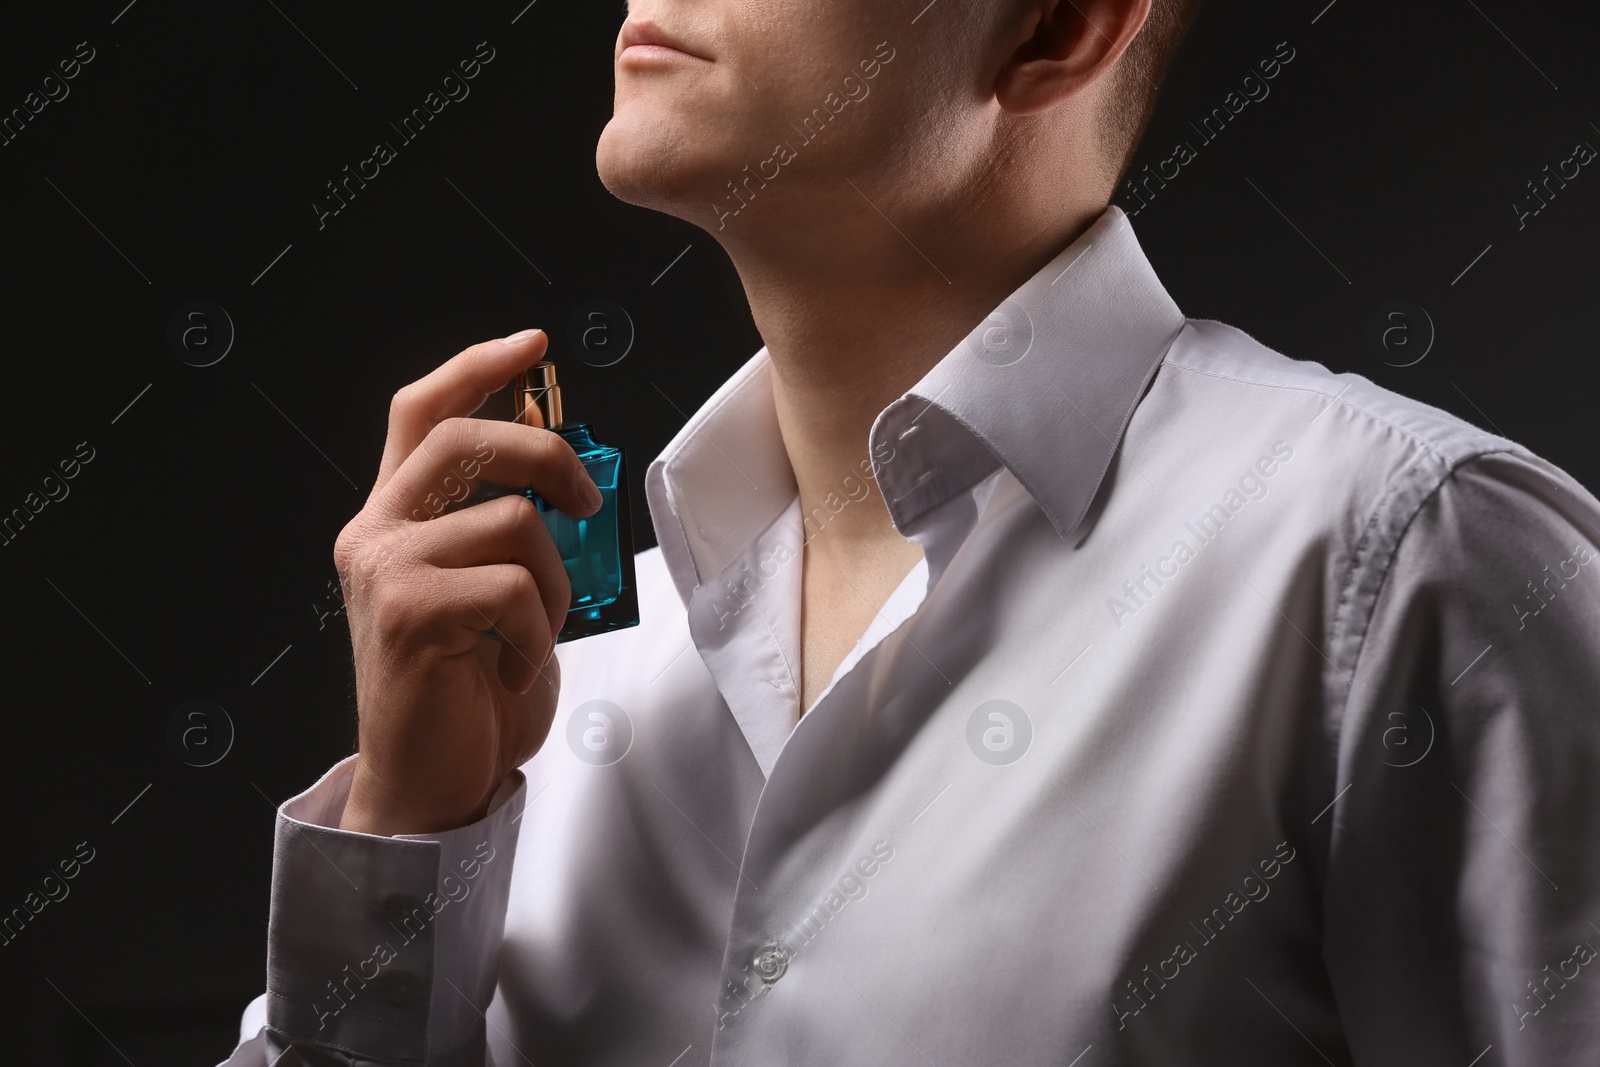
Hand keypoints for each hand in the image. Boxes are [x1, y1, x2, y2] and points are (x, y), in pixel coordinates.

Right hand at [331, 330, 602, 834]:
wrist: (433, 782)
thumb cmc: (471, 691)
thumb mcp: (495, 593)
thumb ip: (507, 532)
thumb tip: (568, 475)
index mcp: (394, 520)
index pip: (422, 412)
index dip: (478, 367)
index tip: (534, 342)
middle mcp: (376, 533)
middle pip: (468, 437)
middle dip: (549, 454)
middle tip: (588, 500)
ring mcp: (386, 570)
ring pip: (512, 521)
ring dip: (554, 581)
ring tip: (535, 632)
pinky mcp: (409, 613)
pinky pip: (513, 586)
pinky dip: (538, 630)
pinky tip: (512, 666)